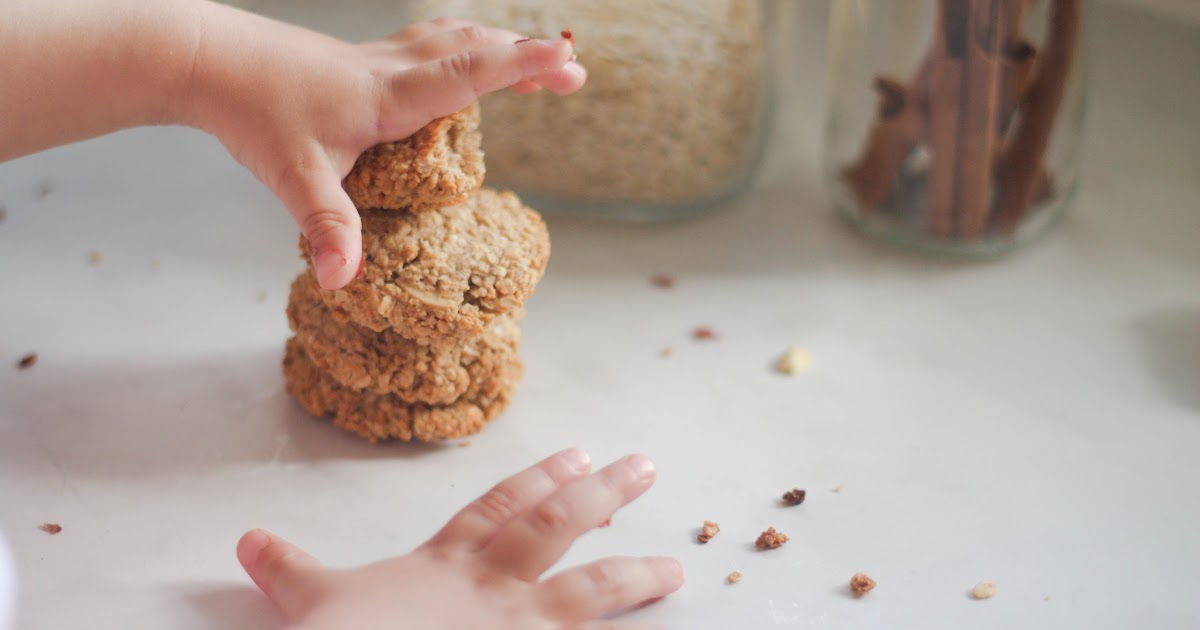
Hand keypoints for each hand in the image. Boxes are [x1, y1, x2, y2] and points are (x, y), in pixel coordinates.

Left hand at [185, 10, 586, 288]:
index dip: (522, 65)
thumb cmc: (252, 111)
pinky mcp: (360, 60)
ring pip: (452, 38)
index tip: (569, 60)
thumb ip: (327, 227)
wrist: (205, 57)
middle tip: (572, 70)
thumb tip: (345, 282)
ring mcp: (376, 59)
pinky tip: (459, 61)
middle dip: (528, 56)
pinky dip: (463, 47)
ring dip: (499, 44)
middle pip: (474, 48)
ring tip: (533, 58)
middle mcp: (392, 69)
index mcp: (389, 95)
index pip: (469, 74)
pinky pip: (429, 45)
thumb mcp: (293, 176)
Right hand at [237, 450, 682, 629]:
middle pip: (558, 526)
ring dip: (635, 577)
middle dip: (603, 494)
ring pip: (589, 593)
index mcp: (446, 565)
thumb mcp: (311, 604)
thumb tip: (248, 540)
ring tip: (676, 569)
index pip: (500, 508)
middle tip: (645, 467)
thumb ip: (290, 571)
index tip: (576, 453)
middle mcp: (492, 589)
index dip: (537, 478)